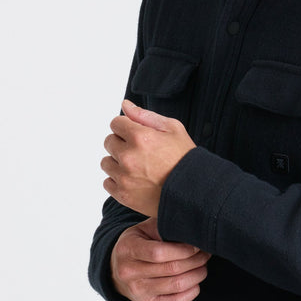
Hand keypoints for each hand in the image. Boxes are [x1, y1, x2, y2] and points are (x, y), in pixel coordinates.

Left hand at [101, 99, 196, 217]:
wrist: (194, 192)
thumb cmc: (185, 159)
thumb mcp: (173, 129)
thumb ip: (145, 115)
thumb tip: (125, 105)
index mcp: (140, 137)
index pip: (115, 123)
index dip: (126, 128)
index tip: (136, 136)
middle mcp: (129, 156)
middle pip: (109, 142)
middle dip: (122, 144)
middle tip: (140, 154)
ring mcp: (124, 177)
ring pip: (106, 163)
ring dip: (118, 163)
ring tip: (138, 169)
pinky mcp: (123, 195)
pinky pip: (107, 183)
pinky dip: (118, 182)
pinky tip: (135, 181)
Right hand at [111, 217, 211, 300]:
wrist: (117, 268)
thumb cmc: (138, 243)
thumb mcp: (145, 229)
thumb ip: (165, 228)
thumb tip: (193, 233)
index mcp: (128, 249)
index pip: (159, 253)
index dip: (184, 250)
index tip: (197, 246)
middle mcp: (129, 272)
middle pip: (172, 269)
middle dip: (195, 260)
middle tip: (205, 253)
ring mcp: (137, 291)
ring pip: (177, 285)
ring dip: (197, 275)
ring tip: (203, 265)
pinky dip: (192, 292)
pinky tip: (195, 282)